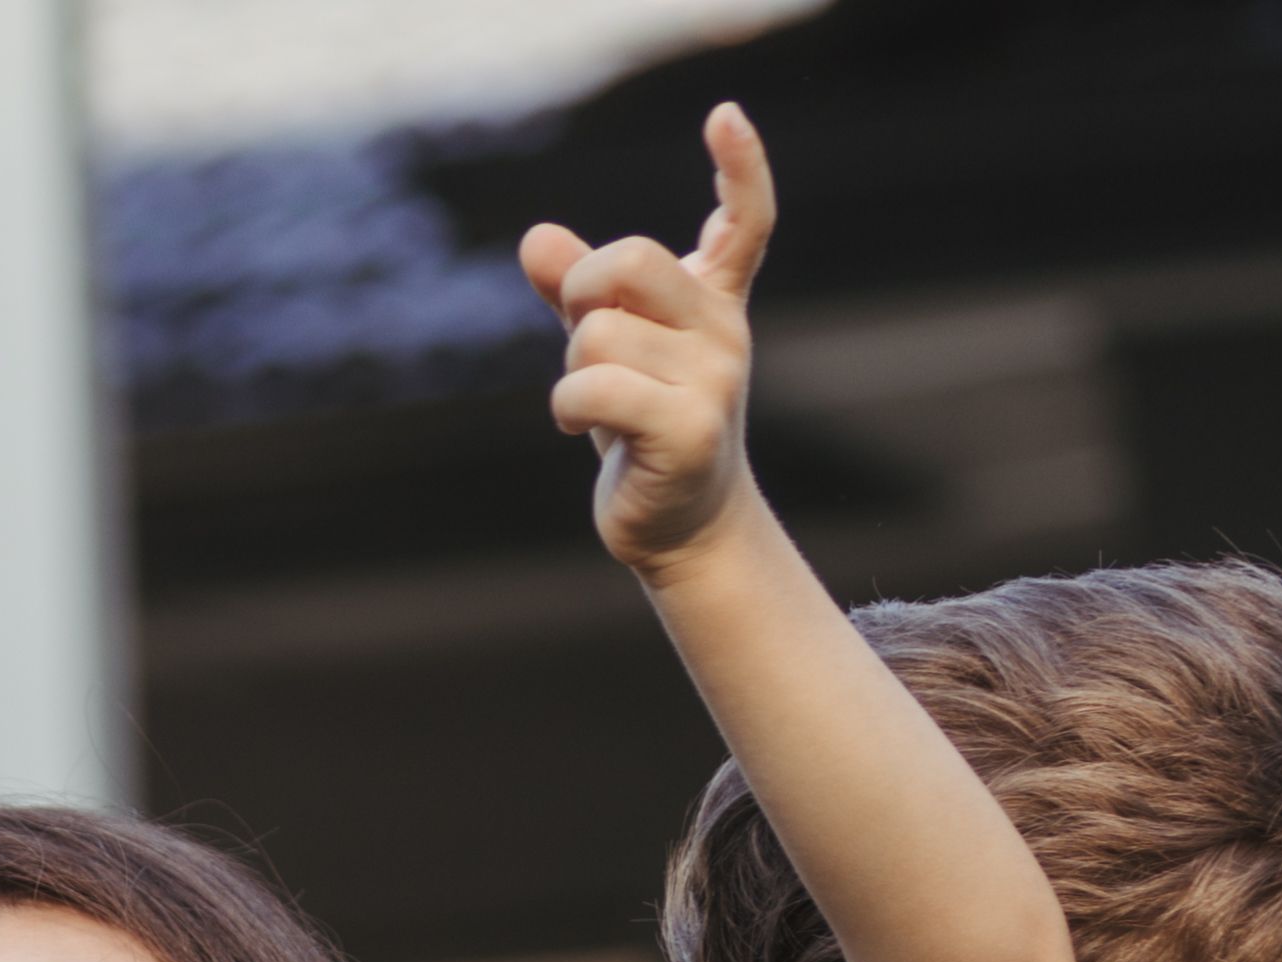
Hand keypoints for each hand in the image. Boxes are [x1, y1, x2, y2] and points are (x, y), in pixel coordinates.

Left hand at [518, 102, 776, 581]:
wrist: (682, 524)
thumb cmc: (641, 426)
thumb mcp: (608, 348)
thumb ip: (573, 291)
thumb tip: (536, 238)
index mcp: (714, 301)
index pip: (745, 221)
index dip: (741, 167)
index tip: (724, 117)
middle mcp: (725, 332)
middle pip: (629, 261)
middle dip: (581, 293)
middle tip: (585, 340)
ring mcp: (716, 381)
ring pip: (597, 333)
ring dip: (572, 367)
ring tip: (596, 404)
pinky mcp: (690, 430)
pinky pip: (593, 388)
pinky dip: (568, 404)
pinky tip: (581, 426)